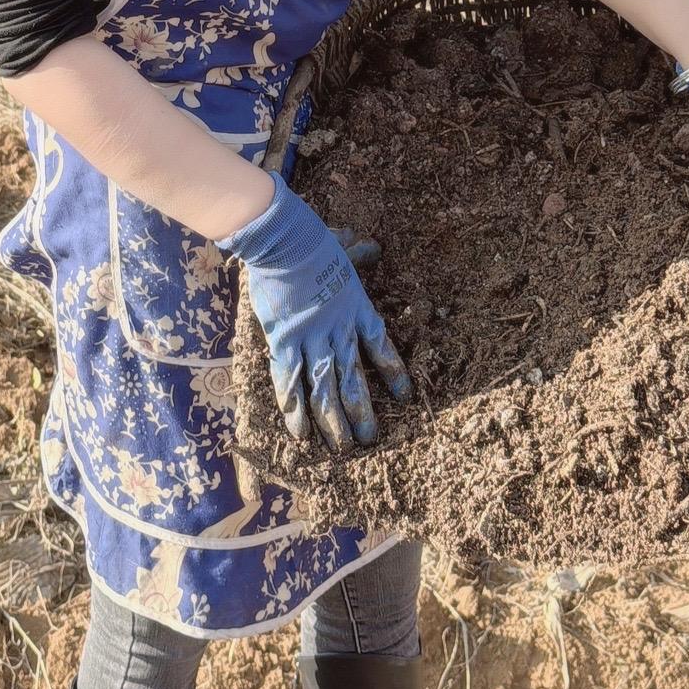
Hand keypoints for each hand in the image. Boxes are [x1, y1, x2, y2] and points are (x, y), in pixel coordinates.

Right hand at [217, 175, 410, 452]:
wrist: (285, 241)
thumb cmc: (313, 240)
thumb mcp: (343, 247)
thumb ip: (358, 252)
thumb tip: (371, 246)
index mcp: (357, 309)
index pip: (381, 347)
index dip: (393, 373)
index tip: (404, 396)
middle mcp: (339, 331)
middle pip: (354, 379)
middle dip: (362, 412)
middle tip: (370, 440)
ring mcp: (312, 339)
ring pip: (326, 388)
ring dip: (335, 421)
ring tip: (344, 448)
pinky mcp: (284, 340)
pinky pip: (290, 382)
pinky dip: (295, 410)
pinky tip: (300, 436)